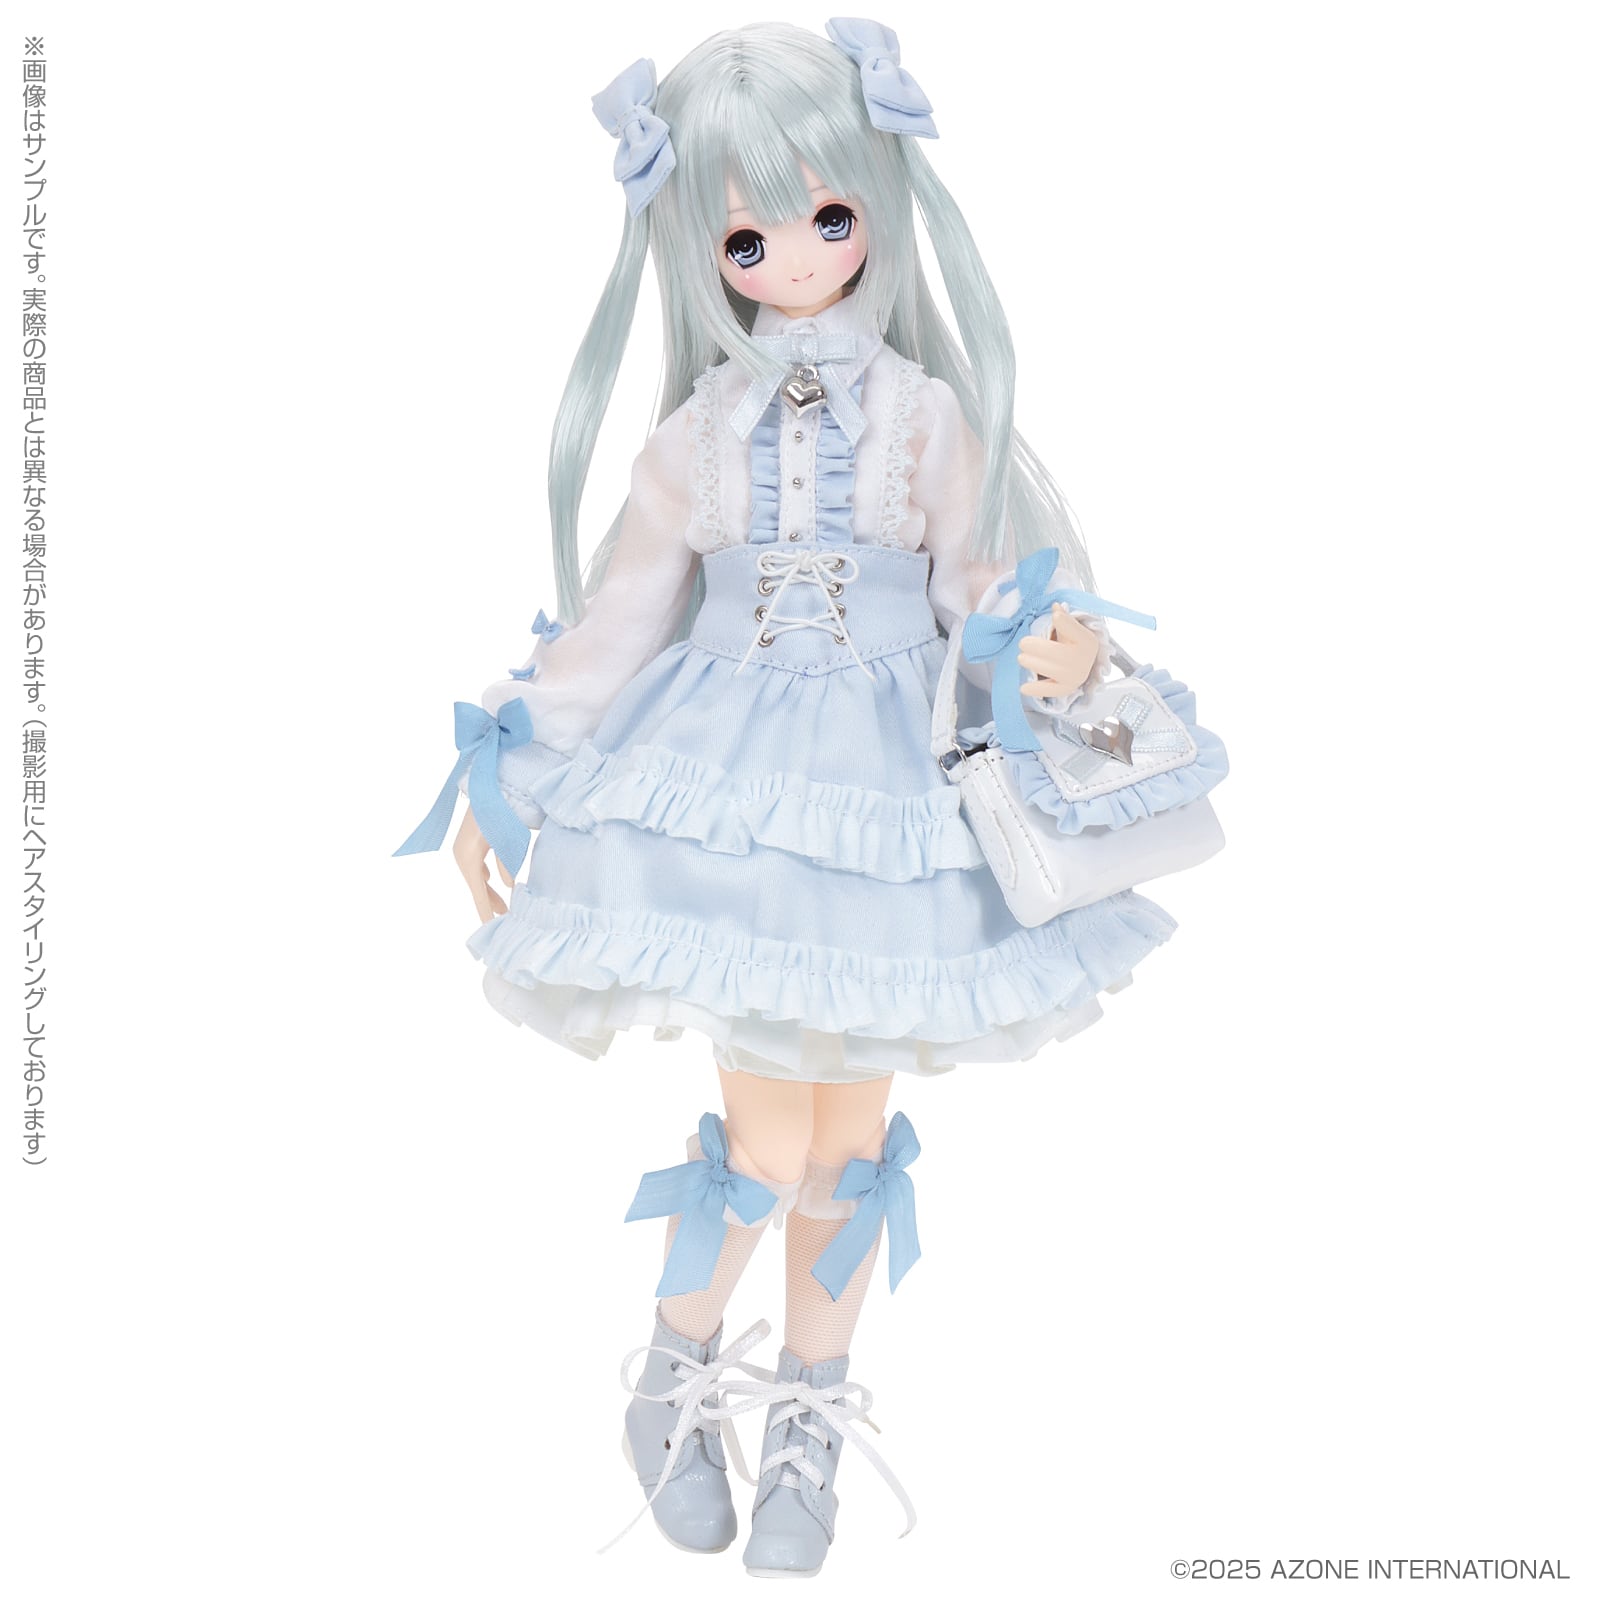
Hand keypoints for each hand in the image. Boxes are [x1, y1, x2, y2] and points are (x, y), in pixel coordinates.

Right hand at [453, 806, 517, 923]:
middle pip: (477, 886)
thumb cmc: (498, 811)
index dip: (484, 909)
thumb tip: (508, 885)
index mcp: (468, 857)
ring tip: (502, 907)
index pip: (477, 891)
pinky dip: (485, 877)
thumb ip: (506, 863)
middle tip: (503, 920)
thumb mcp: (505, 839)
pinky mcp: (471, 843)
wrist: (488, 786)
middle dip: (489, 903)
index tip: (489, 926)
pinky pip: (477, 866)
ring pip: (477, 877)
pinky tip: (492, 883)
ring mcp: (464, 848)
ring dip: (489, 891)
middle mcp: (462, 855)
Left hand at [1017, 603, 1099, 699]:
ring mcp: (1074, 676)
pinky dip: (1036, 689)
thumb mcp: (1071, 629)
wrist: (1082, 665)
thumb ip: (1063, 618)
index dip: (1065, 623)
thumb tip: (1055, 606)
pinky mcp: (1065, 688)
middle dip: (1037, 647)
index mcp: (1086, 640)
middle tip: (1022, 643)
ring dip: (1033, 663)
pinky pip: (1049, 690)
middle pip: (1057, 653)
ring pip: (1051, 670)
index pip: (1075, 630)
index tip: (1055, 616)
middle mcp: (1082, 659)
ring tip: (1021, 658)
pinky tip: (1023, 688)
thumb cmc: (1073, 644)